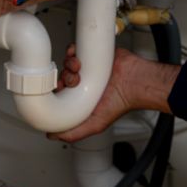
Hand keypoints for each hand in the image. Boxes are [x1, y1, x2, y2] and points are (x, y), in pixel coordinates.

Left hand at [49, 46, 179, 142]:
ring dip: (68, 64)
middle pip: (62, 77)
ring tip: (78, 68)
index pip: (59, 94)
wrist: (133, 82)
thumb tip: (53, 136)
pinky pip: (74, 50)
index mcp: (81, 99)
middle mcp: (83, 84)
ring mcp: (87, 69)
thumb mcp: (95, 125)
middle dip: (63, 78)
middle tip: (74, 81)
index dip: (55, 92)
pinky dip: (72, 51)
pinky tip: (78, 58)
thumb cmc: (120, 103)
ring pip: (66, 63)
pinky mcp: (91, 56)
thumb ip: (74, 133)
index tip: (59, 91)